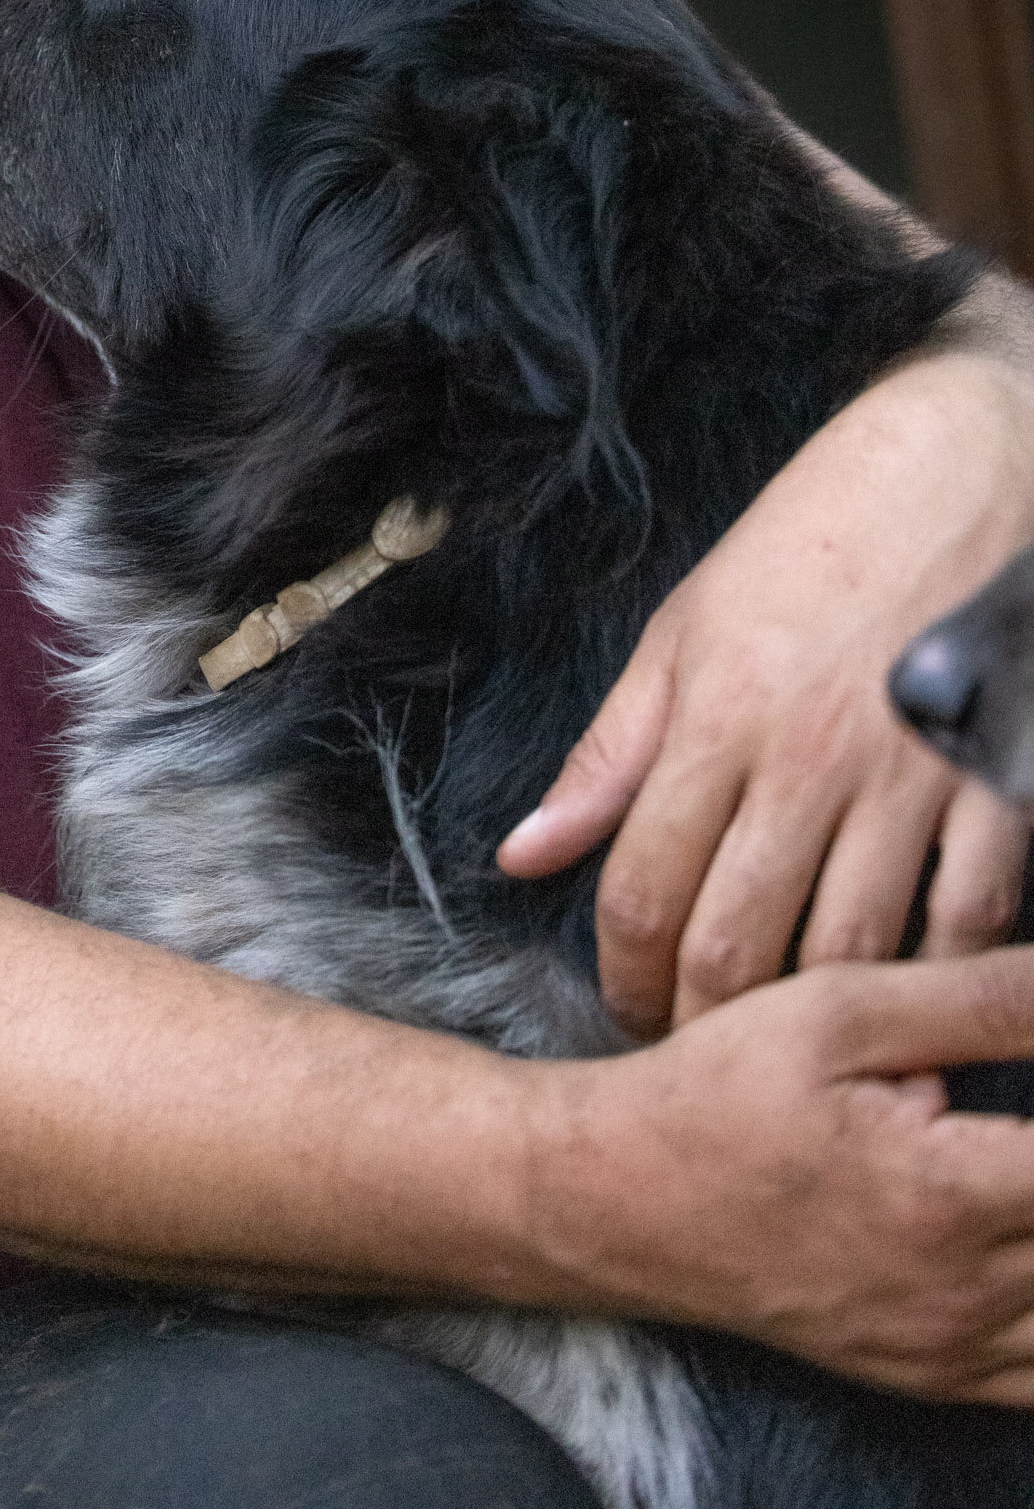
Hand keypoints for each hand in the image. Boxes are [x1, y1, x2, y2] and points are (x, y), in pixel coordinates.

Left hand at [498, 353, 1033, 1037]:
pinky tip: (908, 994)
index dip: (624, 979)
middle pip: (737, 946)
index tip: (627, 1010)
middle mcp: (807, 759)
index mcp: (716, 719)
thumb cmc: (811, 540)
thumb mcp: (686, 629)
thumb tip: (523, 858)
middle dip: (702, 1021)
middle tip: (697, 1050)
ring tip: (787, 1041)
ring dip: (811, 1016)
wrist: (958, 457)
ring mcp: (911, 775)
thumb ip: (609, 756)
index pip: (642, 895)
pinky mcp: (1002, 780)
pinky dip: (936, 973)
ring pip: (849, 952)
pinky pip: (970, 918)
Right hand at [543, 949, 1033, 1400]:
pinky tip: (1021, 1242)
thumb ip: (978, 1000)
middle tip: (1021, 1129)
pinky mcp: (936, 1380)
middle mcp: (966, 1292)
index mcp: (951, 1193)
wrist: (622, 1200)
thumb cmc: (722, 1092)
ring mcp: (954, 1349)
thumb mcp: (837, 1012)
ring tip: (1018, 1170)